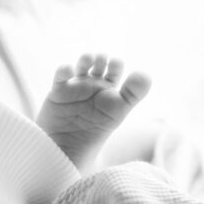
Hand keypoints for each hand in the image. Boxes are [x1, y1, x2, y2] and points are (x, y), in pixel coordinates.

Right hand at [37, 53, 150, 170]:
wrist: (73, 145)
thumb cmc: (99, 128)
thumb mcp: (120, 110)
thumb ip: (134, 93)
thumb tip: (146, 74)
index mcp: (109, 88)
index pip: (115, 68)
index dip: (116, 64)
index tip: (116, 64)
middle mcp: (93, 84)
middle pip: (98, 64)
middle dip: (101, 59)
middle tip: (103, 61)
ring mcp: (75, 86)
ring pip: (80, 66)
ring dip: (85, 59)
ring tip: (89, 59)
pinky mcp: (58, 90)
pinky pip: (61, 75)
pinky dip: (64, 69)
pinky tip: (69, 69)